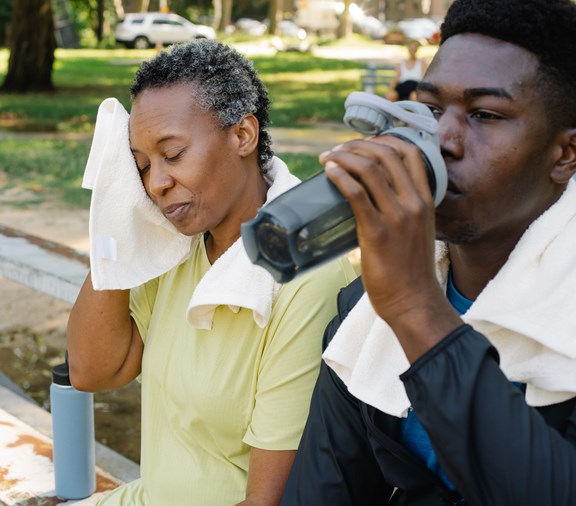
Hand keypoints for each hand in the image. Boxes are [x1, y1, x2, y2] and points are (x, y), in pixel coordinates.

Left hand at [321, 135, 459, 359]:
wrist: (413, 301)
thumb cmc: (411, 270)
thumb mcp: (417, 231)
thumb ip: (403, 211)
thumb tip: (372, 199)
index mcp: (426, 200)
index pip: (410, 152)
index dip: (385, 140)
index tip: (363, 144)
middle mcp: (414, 203)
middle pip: (386, 154)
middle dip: (357, 145)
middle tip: (337, 151)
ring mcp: (397, 217)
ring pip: (369, 169)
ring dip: (344, 157)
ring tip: (327, 159)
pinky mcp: (377, 232)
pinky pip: (356, 194)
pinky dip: (340, 177)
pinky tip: (328, 172)